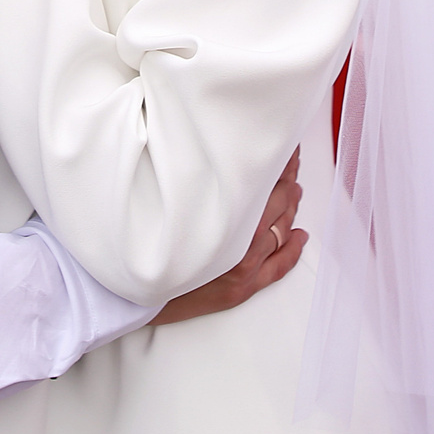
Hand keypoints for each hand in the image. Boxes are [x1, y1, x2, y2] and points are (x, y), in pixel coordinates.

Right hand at [152, 151, 305, 325]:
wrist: (132, 292)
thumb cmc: (145, 239)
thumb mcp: (170, 198)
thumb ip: (198, 177)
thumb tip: (212, 152)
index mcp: (225, 214)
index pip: (265, 179)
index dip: (278, 159)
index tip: (284, 142)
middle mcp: (240, 241)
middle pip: (278, 201)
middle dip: (288, 177)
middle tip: (293, 158)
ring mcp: (244, 266)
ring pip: (281, 229)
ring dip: (291, 207)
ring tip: (296, 189)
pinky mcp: (243, 288)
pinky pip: (279, 267)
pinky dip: (293, 249)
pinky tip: (301, 236)